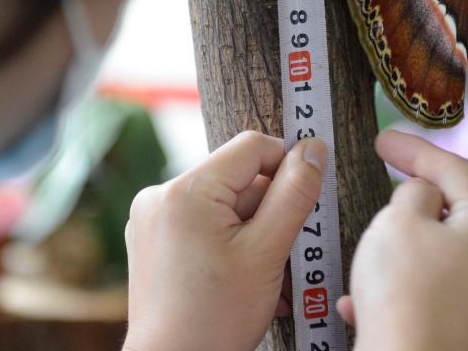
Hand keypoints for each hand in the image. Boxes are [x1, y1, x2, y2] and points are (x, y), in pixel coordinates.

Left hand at [122, 131, 326, 350]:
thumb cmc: (216, 319)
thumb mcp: (268, 252)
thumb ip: (294, 194)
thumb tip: (314, 148)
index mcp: (185, 190)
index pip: (253, 147)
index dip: (287, 167)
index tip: (305, 200)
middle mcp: (161, 196)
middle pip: (239, 179)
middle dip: (270, 212)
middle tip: (283, 256)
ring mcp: (153, 219)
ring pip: (226, 204)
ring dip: (255, 232)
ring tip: (266, 277)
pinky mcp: (154, 240)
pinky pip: (205, 223)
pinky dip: (231, 242)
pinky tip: (244, 278)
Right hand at [339, 130, 467, 350]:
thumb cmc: (405, 294)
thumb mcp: (399, 219)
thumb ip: (413, 192)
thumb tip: (421, 196)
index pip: (456, 168)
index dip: (415, 148)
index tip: (383, 139)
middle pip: (455, 209)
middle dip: (413, 198)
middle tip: (385, 177)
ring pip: (439, 250)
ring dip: (401, 244)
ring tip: (371, 247)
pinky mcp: (465, 323)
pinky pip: (429, 288)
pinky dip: (399, 283)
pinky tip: (363, 299)